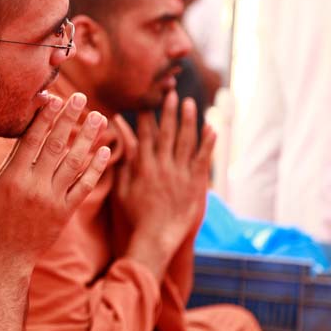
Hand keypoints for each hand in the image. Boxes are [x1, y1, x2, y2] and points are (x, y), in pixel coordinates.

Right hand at [0, 93, 109, 271]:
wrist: (5, 261)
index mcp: (12, 178)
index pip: (31, 140)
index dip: (44, 118)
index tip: (54, 98)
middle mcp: (35, 186)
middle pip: (56, 145)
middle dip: (69, 119)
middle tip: (81, 97)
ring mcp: (53, 200)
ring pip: (75, 163)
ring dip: (88, 138)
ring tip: (99, 117)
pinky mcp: (66, 212)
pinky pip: (85, 187)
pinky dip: (97, 168)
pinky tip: (106, 151)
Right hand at [114, 91, 214, 279]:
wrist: (156, 238)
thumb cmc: (136, 216)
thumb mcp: (122, 190)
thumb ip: (123, 167)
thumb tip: (119, 147)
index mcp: (143, 167)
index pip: (144, 135)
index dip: (145, 116)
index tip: (146, 100)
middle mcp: (162, 167)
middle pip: (167, 133)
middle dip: (168, 111)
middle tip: (170, 93)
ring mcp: (180, 174)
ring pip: (186, 141)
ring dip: (188, 120)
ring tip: (190, 103)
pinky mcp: (195, 184)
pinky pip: (202, 159)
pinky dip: (207, 143)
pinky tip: (211, 128)